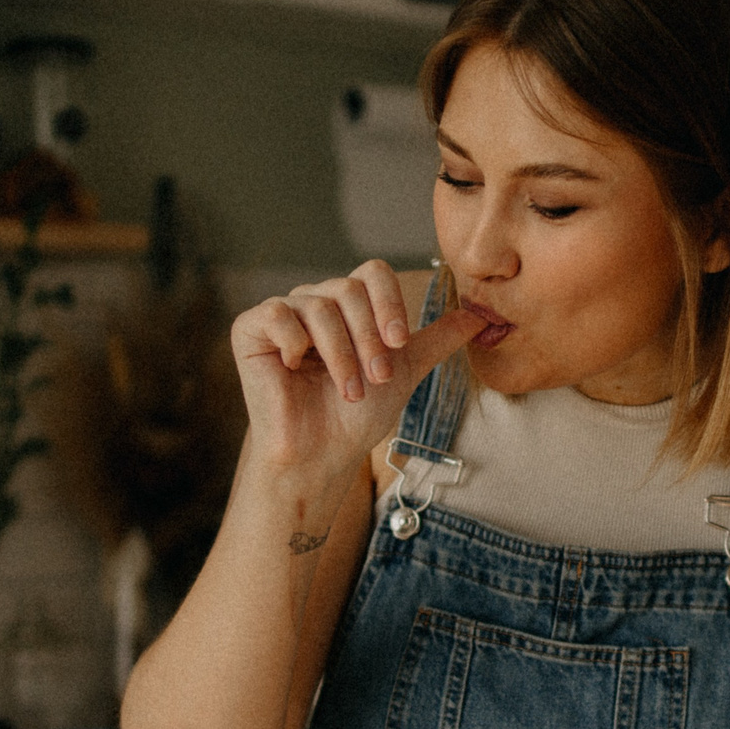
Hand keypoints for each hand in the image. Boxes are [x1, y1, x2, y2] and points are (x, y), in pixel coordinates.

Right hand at [230, 260, 480, 489]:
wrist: (322, 454)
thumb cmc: (357, 417)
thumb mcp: (406, 372)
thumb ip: (437, 341)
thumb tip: (479, 318)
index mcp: (349, 305)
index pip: (373, 274)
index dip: (389, 304)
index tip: (400, 343)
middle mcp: (315, 301)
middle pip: (349, 288)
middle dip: (369, 338)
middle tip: (376, 377)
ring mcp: (283, 313)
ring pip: (319, 305)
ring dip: (341, 353)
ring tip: (349, 389)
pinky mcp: (251, 328)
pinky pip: (277, 313)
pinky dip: (295, 343)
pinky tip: (298, 368)